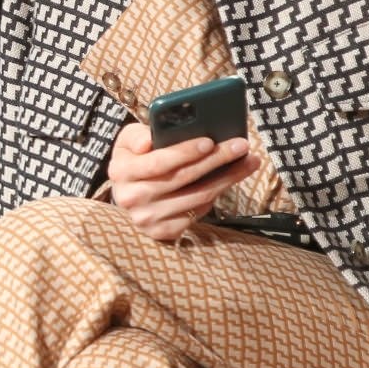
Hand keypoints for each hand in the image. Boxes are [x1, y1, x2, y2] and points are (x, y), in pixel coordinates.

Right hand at [105, 121, 255, 242]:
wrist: (130, 193)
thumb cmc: (136, 161)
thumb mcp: (128, 142)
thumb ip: (137, 135)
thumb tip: (148, 142)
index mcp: (120, 171)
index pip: (158, 162)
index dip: (185, 152)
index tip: (210, 141)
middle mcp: (131, 198)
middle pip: (184, 178)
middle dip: (216, 160)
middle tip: (241, 146)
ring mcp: (147, 218)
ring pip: (198, 196)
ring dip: (227, 177)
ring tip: (248, 161)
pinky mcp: (163, 232)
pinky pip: (198, 212)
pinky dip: (216, 195)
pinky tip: (228, 181)